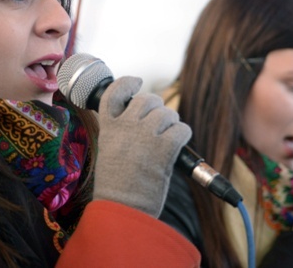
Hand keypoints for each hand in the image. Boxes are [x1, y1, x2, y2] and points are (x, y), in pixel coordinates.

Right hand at [92, 76, 190, 216]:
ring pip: (167, 113)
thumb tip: (145, 122)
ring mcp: (145, 136)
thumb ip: (122, 134)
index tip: (136, 82)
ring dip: (172, 122)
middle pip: (147, 99)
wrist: (122, 210)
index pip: (114, 92)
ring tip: (169, 137)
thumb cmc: (116, 189)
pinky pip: (182, 129)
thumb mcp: (109, 153)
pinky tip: (178, 145)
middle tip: (159, 122)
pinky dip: (183, 134)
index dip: (127, 83)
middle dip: (157, 107)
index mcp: (108, 128)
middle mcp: (126, 127)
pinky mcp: (164, 148)